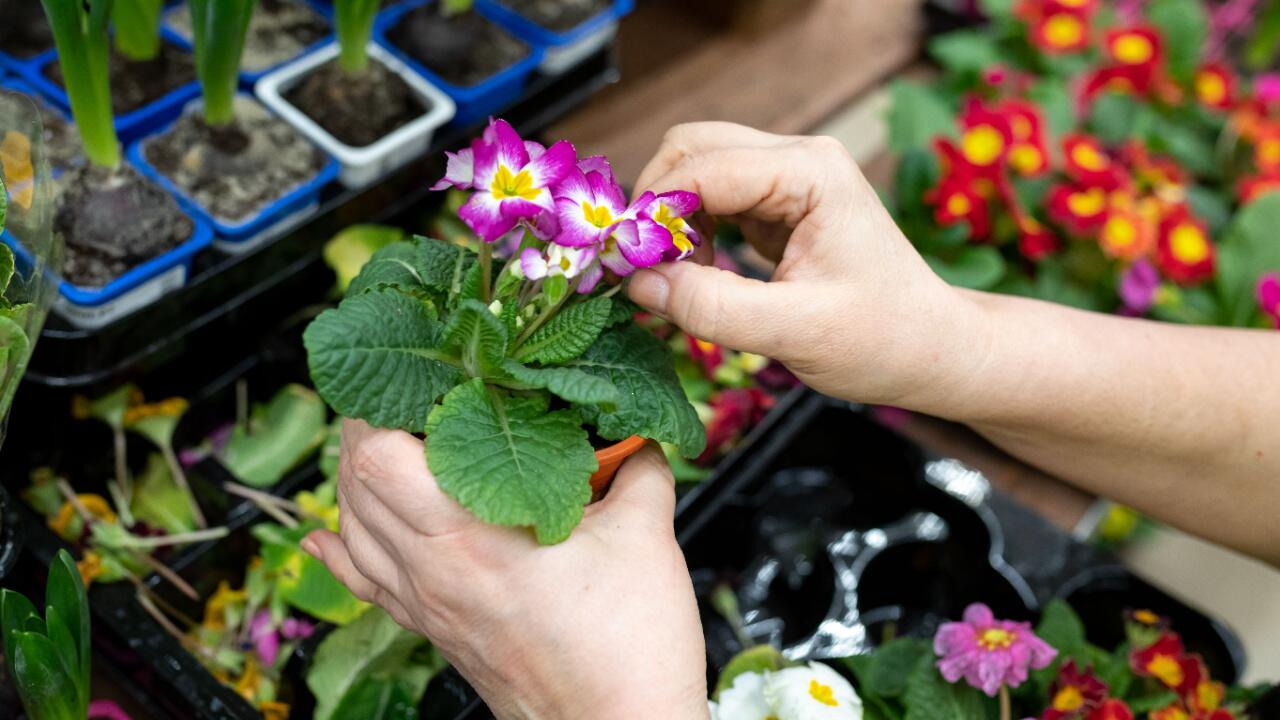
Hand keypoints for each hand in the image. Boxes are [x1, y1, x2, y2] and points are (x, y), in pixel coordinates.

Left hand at [302, 420, 709, 719]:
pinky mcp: (434, 629)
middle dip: (369, 427)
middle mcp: (432, 570)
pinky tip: (327, 535)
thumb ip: (641, 469)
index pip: (377, 456)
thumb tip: (639, 434)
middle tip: (410, 395)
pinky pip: (362, 583)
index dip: (382, 406)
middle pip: (353, 481)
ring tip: (386, 441)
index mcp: (470, 536)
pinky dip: (340, 548)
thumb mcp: (647, 537)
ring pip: (350, 526)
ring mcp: (427, 604)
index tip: (419, 374)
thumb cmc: (624, 651)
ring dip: (356, 477)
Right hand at [628, 122, 988, 408]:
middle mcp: (799, 159)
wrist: (931, 349)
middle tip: (639, 269)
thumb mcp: (794, 332)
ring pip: (696, 170)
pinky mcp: (780, 204)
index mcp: (811, 173)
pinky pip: (713, 199)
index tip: (620, 264)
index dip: (652, 213)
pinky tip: (696, 275)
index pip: (702, 168)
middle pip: (691, 150)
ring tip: (674, 280)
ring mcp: (790, 177)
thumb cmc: (882, 340)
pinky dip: (689, 232)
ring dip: (670, 220)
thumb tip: (637, 283)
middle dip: (654, 206)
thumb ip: (713, 307)